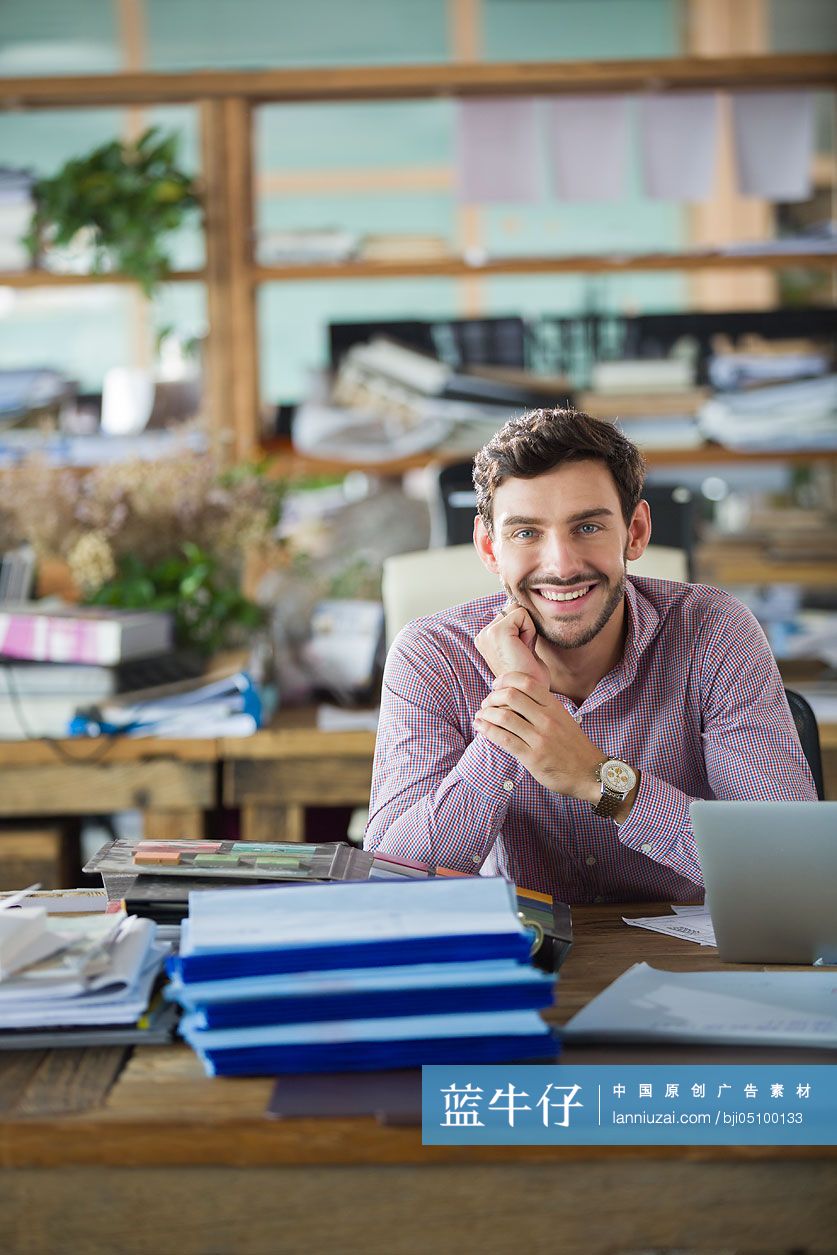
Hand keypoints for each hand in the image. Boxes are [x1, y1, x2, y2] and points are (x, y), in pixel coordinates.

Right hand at [473, 600, 549, 687]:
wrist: (528, 695)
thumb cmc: (529, 675)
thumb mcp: (521, 646)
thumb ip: (517, 628)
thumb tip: (520, 605)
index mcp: (485, 639)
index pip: (510, 612)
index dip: (523, 629)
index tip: (521, 651)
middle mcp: (482, 635)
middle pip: (513, 608)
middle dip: (524, 627)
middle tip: (523, 652)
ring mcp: (487, 633)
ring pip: (517, 610)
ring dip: (527, 629)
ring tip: (523, 651)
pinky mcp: (497, 632)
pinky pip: (522, 615)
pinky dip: (529, 631)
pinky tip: (524, 650)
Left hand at [473, 671, 603, 800]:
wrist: (591, 773)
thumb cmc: (573, 746)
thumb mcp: (563, 719)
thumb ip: (544, 708)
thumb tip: (518, 696)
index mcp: (555, 707)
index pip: (527, 682)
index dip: (506, 679)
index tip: (495, 684)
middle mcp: (547, 719)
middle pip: (511, 696)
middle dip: (492, 697)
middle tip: (486, 703)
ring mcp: (540, 738)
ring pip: (504, 717)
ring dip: (486, 714)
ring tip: (480, 716)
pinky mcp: (533, 757)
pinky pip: (504, 740)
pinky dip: (487, 731)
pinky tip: (481, 728)